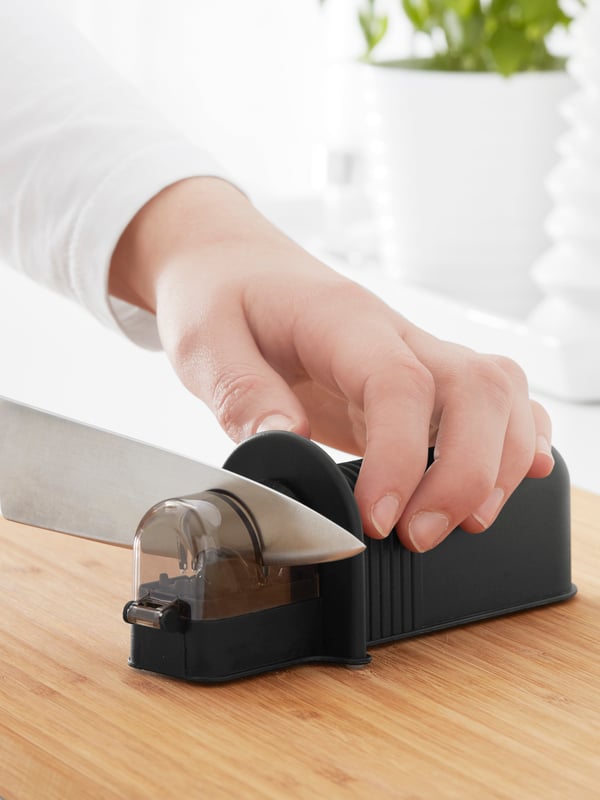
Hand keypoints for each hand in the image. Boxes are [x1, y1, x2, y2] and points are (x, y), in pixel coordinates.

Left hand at [110, 177, 553, 551]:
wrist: (235, 263)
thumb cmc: (220, 296)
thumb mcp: (203, 342)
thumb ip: (241, 392)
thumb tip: (283, 444)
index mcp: (339, 319)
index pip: (399, 383)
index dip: (402, 458)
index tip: (377, 519)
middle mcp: (393, 333)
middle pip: (475, 389)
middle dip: (465, 474)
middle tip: (421, 534)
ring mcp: (414, 353)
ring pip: (499, 393)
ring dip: (497, 464)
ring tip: (460, 522)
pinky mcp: (419, 378)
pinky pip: (494, 399)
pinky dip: (514, 440)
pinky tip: (507, 480)